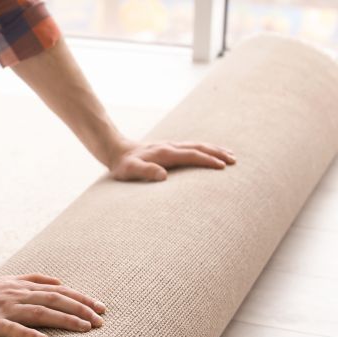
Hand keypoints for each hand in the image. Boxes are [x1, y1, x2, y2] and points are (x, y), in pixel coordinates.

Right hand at [0, 273, 105, 336]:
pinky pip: (11, 329)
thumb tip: (59, 282)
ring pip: (39, 312)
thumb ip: (33, 281)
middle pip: (55, 300)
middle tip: (101, 321)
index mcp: (22, 287)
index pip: (59, 291)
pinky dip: (27, 334)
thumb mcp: (8, 280)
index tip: (101, 308)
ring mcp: (4, 309)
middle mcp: (17, 296)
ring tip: (84, 328)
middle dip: (81, 309)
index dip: (81, 298)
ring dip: (64, 320)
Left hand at [108, 140, 235, 181]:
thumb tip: (163, 176)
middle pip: (199, 147)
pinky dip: (205, 149)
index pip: (191, 155)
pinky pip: (192, 147)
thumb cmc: (123, 165)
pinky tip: (211, 154)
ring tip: (230, 156)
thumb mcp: (130, 170)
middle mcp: (170, 147)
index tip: (222, 167)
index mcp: (165, 153)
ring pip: (197, 145)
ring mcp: (171, 146)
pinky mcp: (169, 148)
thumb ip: (145, 171)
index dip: (207, 160)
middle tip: (234, 161)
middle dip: (217, 153)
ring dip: (214, 149)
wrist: (116, 151)